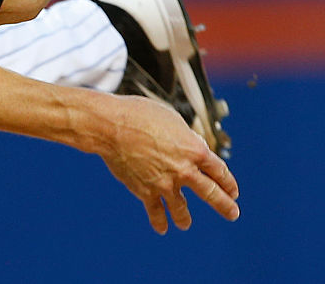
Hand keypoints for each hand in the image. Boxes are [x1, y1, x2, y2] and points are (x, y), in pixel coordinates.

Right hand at [99, 95, 239, 233]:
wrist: (110, 126)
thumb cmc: (139, 115)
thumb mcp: (171, 118)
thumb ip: (186, 137)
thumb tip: (193, 146)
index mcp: (195, 150)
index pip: (220, 171)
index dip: (228, 182)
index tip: (232, 190)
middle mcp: (184, 170)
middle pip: (211, 193)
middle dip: (224, 205)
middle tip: (232, 213)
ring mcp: (165, 184)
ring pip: (182, 210)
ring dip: (185, 218)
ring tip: (185, 224)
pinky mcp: (145, 191)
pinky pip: (156, 212)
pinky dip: (159, 221)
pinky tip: (161, 228)